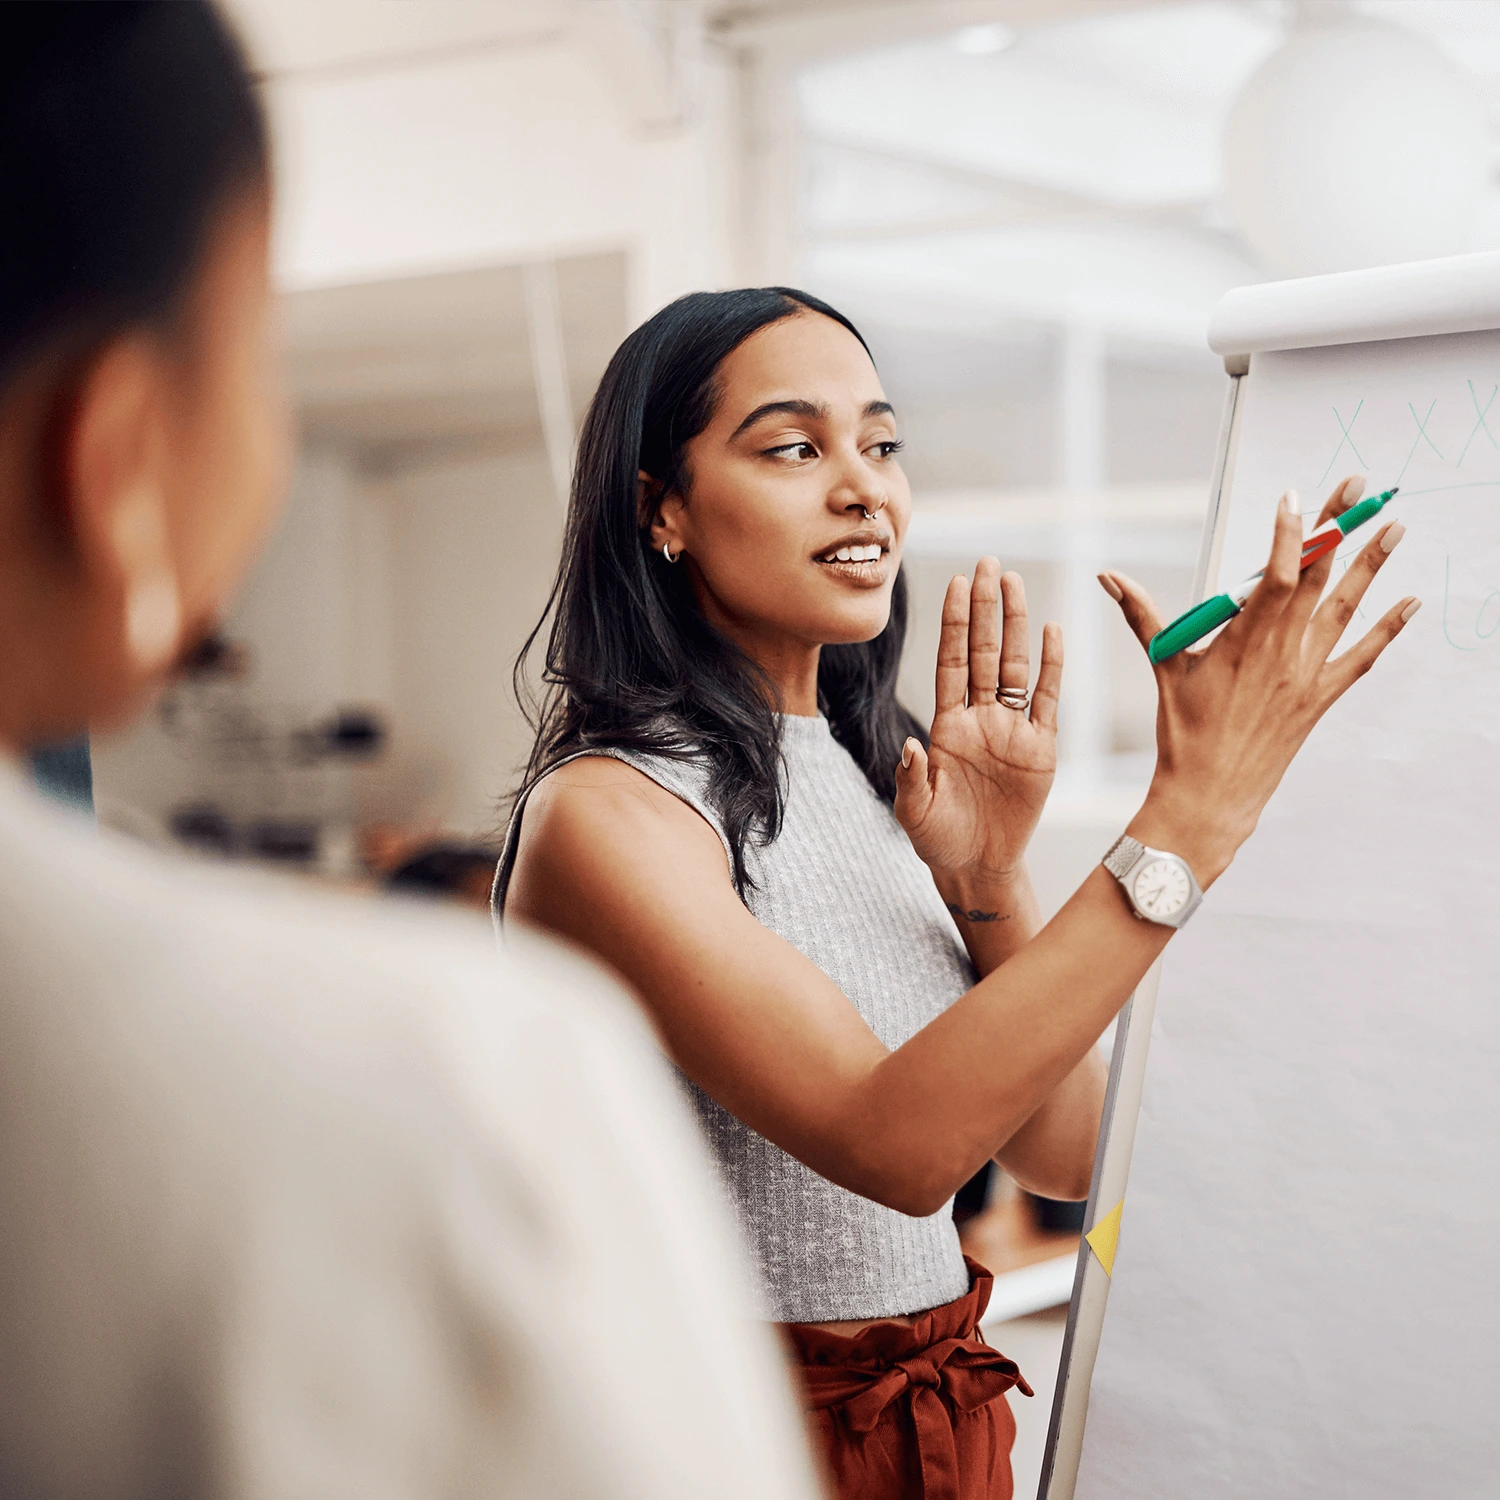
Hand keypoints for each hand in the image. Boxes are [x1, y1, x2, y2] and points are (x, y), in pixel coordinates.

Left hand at [895, 558, 1062, 881]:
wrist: (977, 865)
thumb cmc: (939, 837)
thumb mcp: (914, 811)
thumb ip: (910, 778)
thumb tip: (910, 747)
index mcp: (946, 726)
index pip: (952, 663)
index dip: (955, 624)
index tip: (955, 584)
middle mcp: (979, 718)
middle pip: (985, 651)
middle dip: (985, 608)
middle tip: (987, 562)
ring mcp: (1011, 730)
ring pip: (1017, 665)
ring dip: (1015, 624)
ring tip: (1014, 582)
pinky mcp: (1040, 749)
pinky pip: (1047, 700)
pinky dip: (1052, 665)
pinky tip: (1052, 630)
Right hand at [1101, 474, 1417, 885]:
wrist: (1211, 793)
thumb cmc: (1183, 733)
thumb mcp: (1163, 666)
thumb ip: (1141, 615)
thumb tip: (1109, 577)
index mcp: (1241, 641)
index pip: (1274, 575)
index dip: (1289, 534)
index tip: (1295, 498)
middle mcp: (1280, 652)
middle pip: (1316, 577)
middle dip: (1338, 528)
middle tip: (1358, 489)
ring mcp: (1304, 674)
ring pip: (1345, 608)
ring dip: (1372, 565)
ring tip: (1394, 527)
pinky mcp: (1319, 697)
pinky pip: (1361, 657)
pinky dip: (1387, 629)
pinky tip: (1410, 603)